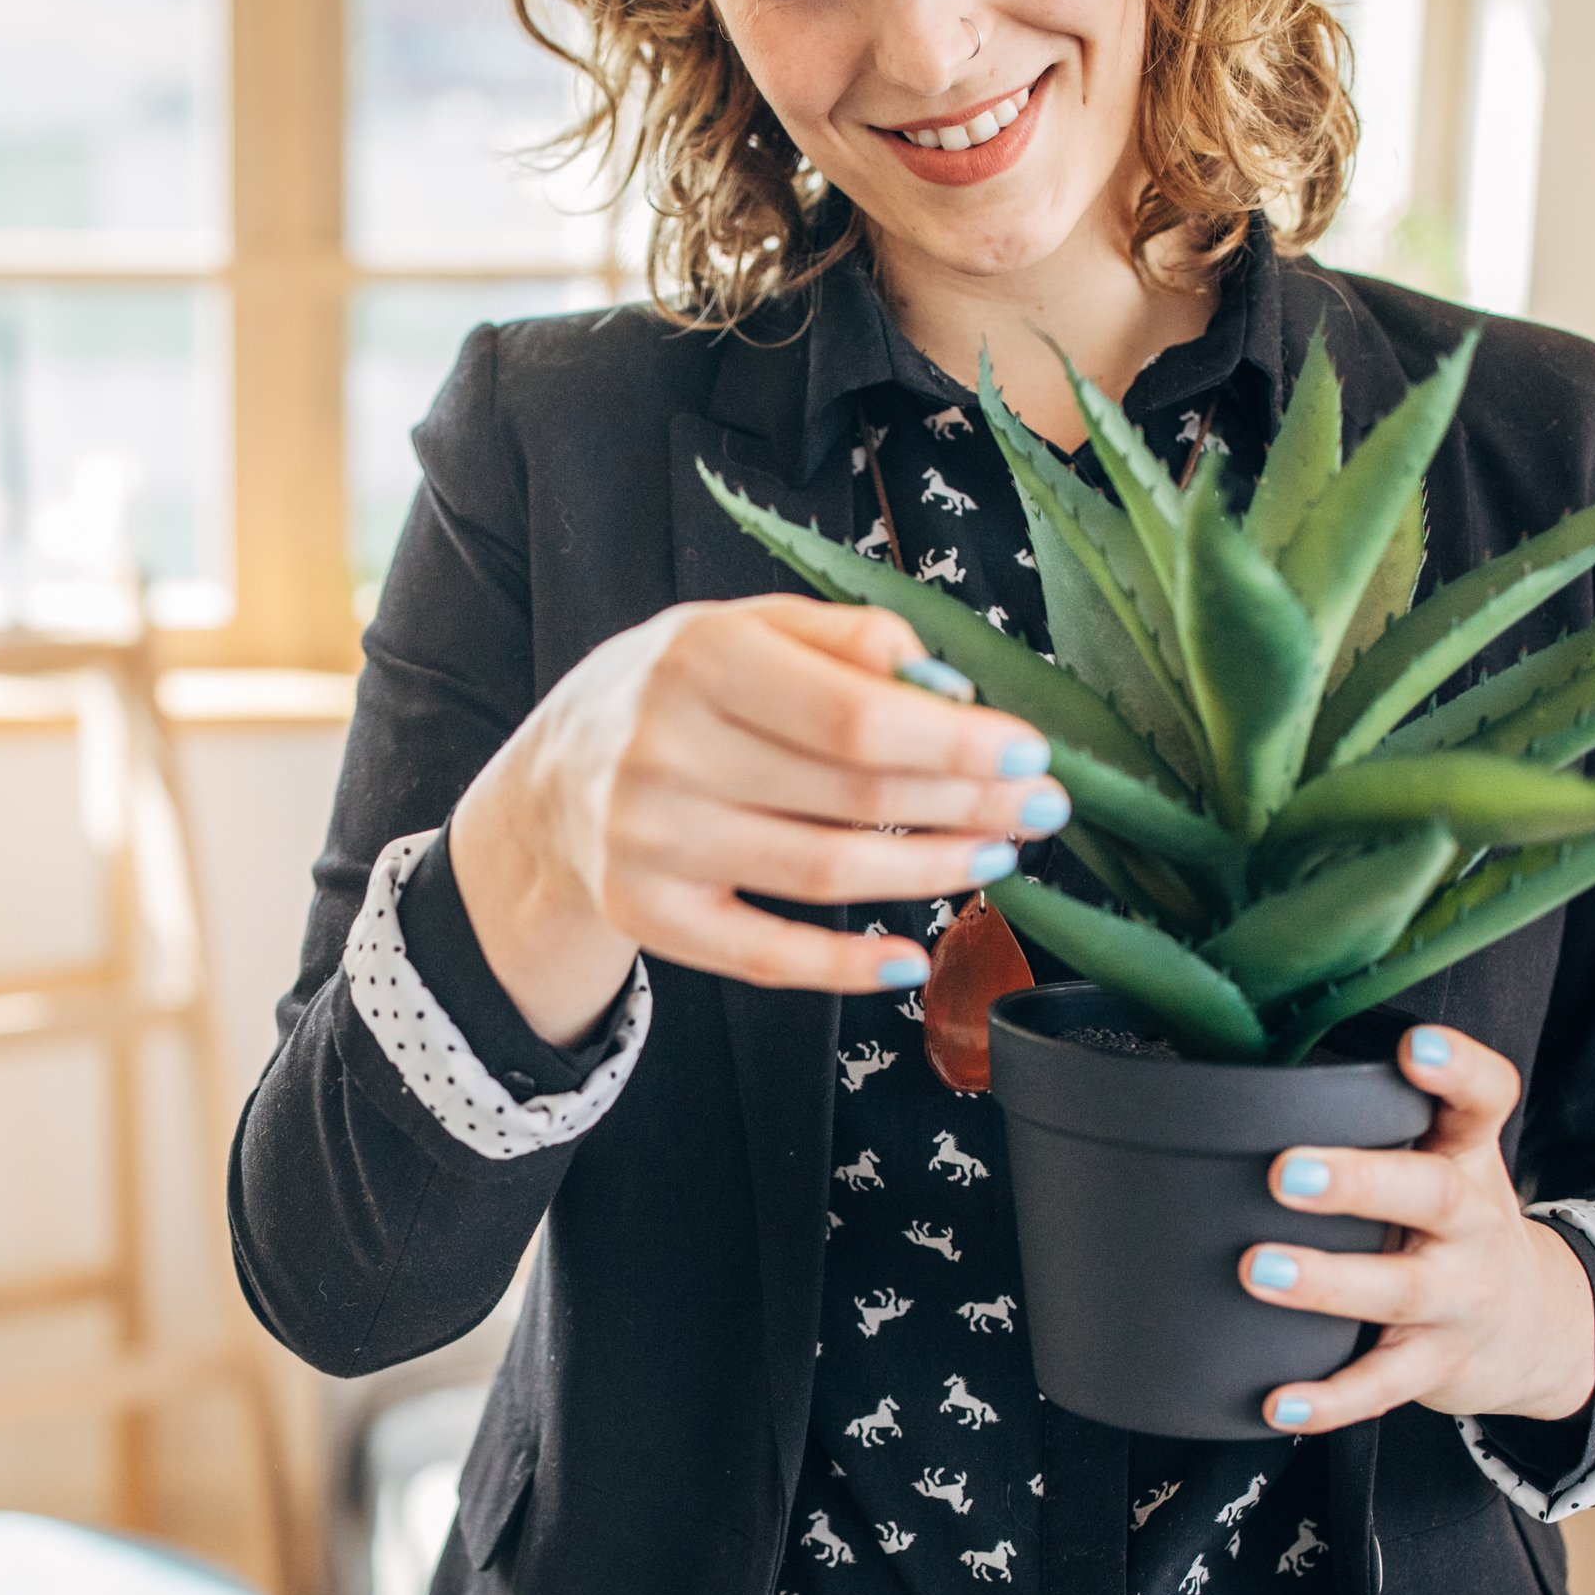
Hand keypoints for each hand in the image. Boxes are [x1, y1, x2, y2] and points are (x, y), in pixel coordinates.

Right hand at [442, 596, 1071, 1043]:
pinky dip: (845, 966)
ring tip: (995, 857)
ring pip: (824, 873)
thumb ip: (844, 638)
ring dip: (930, 872)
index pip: (853, 712)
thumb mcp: (745, 629)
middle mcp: (666, 749)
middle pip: (853, 793)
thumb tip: (945, 686)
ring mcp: (651, 841)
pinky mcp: (649, 916)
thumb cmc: (677, 695)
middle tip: (1041, 808)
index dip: (955, 741)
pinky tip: (910, 956)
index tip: (1028, 752)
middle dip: (967, 803)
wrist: (553, 781)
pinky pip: (764, 956)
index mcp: (700, 657)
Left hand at [1234, 1025, 1594, 1434]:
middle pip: (1430, 1195)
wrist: (1538, 1329)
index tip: (1416, 1045)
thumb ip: (1381, 1121)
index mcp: (1468, 1158)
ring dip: (1326, 1282)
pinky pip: (1383, 1386)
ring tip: (1257, 1269)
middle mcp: (1471, 1223)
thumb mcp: (1446, 1164)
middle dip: (1359, 1181)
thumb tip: (1254, 1075)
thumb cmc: (1453, 1228)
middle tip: (1286, 1171)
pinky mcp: (1438, 1365)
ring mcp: (1459, 1297)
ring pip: (1398, 1291)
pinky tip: (1279, 1400)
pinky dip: (1330, 1398)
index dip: (1457, 1069)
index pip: (1485, 1099)